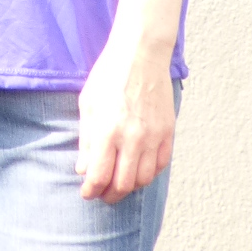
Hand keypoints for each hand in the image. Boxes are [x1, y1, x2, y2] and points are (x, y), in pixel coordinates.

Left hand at [77, 34, 177, 201]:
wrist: (140, 55)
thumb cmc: (108, 76)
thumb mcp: (87, 104)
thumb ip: (86, 140)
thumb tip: (84, 170)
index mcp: (108, 131)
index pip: (99, 176)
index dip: (91, 190)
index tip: (86, 193)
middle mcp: (133, 138)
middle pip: (123, 184)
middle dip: (110, 195)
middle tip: (102, 195)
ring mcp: (154, 136)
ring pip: (144, 179)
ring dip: (130, 187)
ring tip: (119, 184)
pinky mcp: (168, 132)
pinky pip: (161, 165)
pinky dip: (149, 174)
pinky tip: (138, 171)